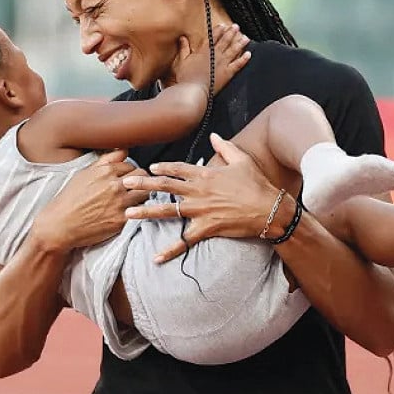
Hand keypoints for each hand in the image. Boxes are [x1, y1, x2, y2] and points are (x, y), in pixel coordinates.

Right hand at [28, 149, 148, 251]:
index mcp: (106, 171)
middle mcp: (115, 185)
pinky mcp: (121, 219)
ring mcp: (120, 202)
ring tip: (133, 200)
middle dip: (140, 181)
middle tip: (133, 188)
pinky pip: (140, 210)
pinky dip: (137, 210)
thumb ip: (106, 160)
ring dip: (141, 195)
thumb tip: (123, 150)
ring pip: (145, 192)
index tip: (126, 179)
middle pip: (142, 176)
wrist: (59, 225)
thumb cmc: (69, 199)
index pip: (131, 165)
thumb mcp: (84, 173)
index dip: (129, 172)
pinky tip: (130, 212)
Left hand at [122, 133, 283, 262]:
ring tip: (128, 215)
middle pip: (165, 186)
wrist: (270, 209)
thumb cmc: (257, 184)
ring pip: (168, 211)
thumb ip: (225, 147)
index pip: (177, 169)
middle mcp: (198, 191)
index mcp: (205, 174)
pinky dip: (170, 250)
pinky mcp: (206, 228)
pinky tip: (155, 257)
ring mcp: (200, 210)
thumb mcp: (242, 160)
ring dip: (146, 213)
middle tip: (124, 184)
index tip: (149, 168)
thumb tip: (214, 136)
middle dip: (142, 185)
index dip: (162, 168)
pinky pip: (184, 241)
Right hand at [172, 24, 250, 93]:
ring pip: (233, 50)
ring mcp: (223, 64)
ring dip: (240, 43)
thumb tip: (183, 38)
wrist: (194, 90)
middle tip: (236, 27)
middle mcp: (215, 55)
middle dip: (231, 33)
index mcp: (204, 51)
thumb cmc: (186, 78)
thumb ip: (183, 49)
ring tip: (245, 37)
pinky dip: (244, 59)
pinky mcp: (228, 73)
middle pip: (225, 41)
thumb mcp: (182, 61)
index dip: (218, 30)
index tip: (223, 25)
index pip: (213, 37)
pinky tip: (248, 54)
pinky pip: (238, 64)